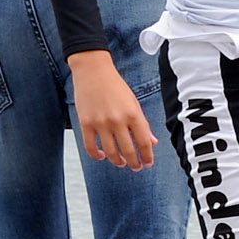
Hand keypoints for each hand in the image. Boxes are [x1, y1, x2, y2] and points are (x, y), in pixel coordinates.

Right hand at [68, 51, 156, 169]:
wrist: (93, 71)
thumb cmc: (115, 86)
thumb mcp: (134, 103)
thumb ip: (142, 124)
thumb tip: (152, 142)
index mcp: (133, 114)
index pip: (144, 143)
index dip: (148, 157)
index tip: (148, 163)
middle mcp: (118, 120)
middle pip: (128, 151)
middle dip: (134, 163)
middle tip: (137, 167)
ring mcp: (101, 123)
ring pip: (111, 152)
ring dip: (118, 161)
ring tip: (122, 163)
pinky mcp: (85, 123)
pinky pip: (91, 147)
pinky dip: (97, 155)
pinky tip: (102, 156)